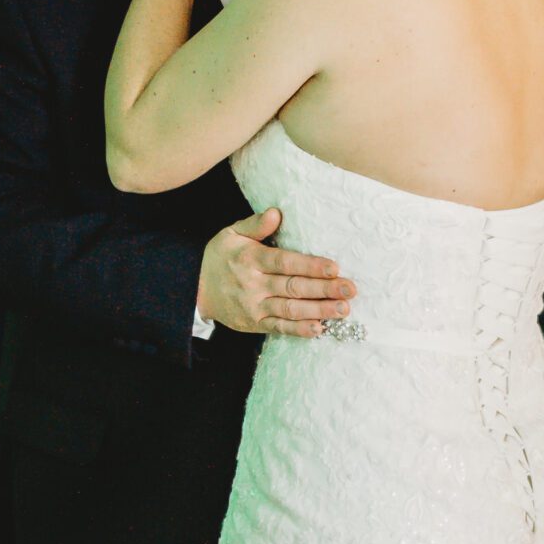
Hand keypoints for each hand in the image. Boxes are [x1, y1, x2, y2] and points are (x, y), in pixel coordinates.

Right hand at [199, 207, 356, 337]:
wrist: (194, 288)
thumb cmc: (219, 257)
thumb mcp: (231, 233)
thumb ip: (255, 224)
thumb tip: (277, 213)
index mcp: (250, 258)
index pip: (285, 262)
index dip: (310, 266)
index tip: (334, 267)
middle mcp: (253, 284)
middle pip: (293, 287)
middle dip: (324, 289)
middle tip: (350, 289)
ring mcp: (254, 307)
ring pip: (290, 310)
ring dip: (318, 311)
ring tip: (343, 309)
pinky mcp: (254, 324)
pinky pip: (279, 328)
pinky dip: (299, 330)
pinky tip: (319, 329)